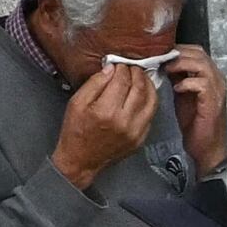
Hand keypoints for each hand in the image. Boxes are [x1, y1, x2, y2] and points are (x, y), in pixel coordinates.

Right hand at [50, 60, 161, 187]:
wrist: (81, 161)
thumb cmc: (75, 132)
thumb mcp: (76, 103)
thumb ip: (94, 83)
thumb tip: (111, 69)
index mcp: (106, 111)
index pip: (122, 80)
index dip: (122, 68)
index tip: (119, 65)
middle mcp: (124, 122)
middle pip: (140, 88)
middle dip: (137, 73)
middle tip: (132, 67)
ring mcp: (135, 131)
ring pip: (151, 100)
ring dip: (148, 85)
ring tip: (141, 78)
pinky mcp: (141, 138)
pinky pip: (151, 114)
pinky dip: (150, 100)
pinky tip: (143, 94)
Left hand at [161, 46, 226, 162]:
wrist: (206, 145)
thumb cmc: (195, 122)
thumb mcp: (182, 93)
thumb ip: (177, 77)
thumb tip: (164, 63)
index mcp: (209, 75)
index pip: (196, 51)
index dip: (178, 49)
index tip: (160, 53)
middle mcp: (216, 78)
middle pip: (198, 53)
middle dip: (177, 54)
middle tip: (160, 60)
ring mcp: (217, 89)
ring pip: (201, 64)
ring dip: (181, 64)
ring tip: (167, 70)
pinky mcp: (213, 101)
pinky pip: (201, 83)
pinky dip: (187, 83)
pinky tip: (177, 89)